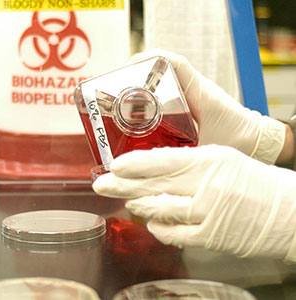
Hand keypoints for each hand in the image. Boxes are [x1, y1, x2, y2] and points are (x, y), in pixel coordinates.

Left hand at [94, 145, 295, 262]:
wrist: (286, 209)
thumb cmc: (253, 181)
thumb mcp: (222, 160)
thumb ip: (189, 164)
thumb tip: (156, 169)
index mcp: (210, 160)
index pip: (164, 160)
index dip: (135, 164)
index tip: (115, 164)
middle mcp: (207, 185)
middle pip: (155, 185)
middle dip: (123, 185)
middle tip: (102, 184)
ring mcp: (208, 213)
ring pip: (162, 210)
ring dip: (140, 206)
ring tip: (127, 201)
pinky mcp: (211, 236)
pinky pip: (174, 234)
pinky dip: (159, 228)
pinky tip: (152, 223)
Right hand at [131, 49, 285, 164]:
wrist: (256, 139)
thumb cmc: (238, 140)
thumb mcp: (208, 150)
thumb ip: (184, 157)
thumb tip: (157, 165)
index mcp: (201, 93)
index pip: (175, 63)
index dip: (151, 59)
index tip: (130, 65)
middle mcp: (197, 89)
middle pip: (165, 70)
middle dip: (141, 74)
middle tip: (120, 87)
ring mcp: (195, 94)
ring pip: (167, 80)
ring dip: (147, 84)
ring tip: (126, 97)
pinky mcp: (195, 102)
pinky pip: (172, 91)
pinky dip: (157, 95)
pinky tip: (144, 111)